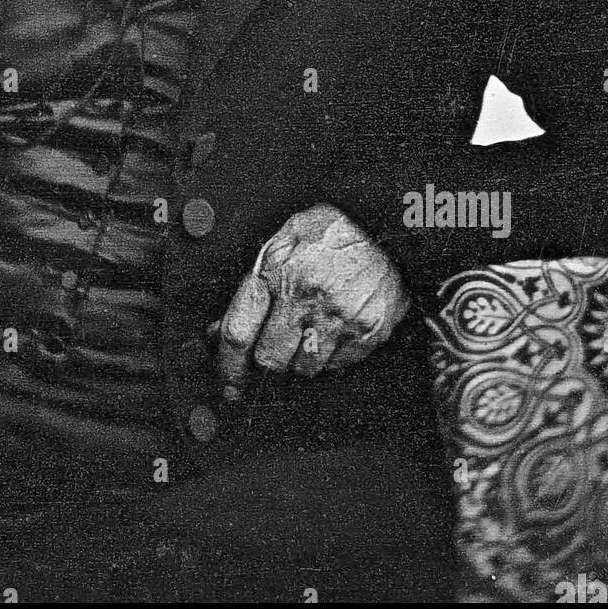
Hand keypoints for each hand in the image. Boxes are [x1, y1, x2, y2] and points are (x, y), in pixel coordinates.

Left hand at [215, 204, 409, 398]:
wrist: (389, 227)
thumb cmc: (332, 231)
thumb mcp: (283, 241)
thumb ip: (252, 286)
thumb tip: (218, 330)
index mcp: (282, 275)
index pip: (239, 333)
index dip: (227, 364)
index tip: (227, 382)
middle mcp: (310, 301)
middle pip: (270, 360)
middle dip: (266, 358)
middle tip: (274, 343)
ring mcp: (342, 320)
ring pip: (304, 369)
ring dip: (299, 357)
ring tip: (309, 328)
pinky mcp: (369, 333)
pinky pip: (337, 366)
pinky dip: (330, 356)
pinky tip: (333, 328)